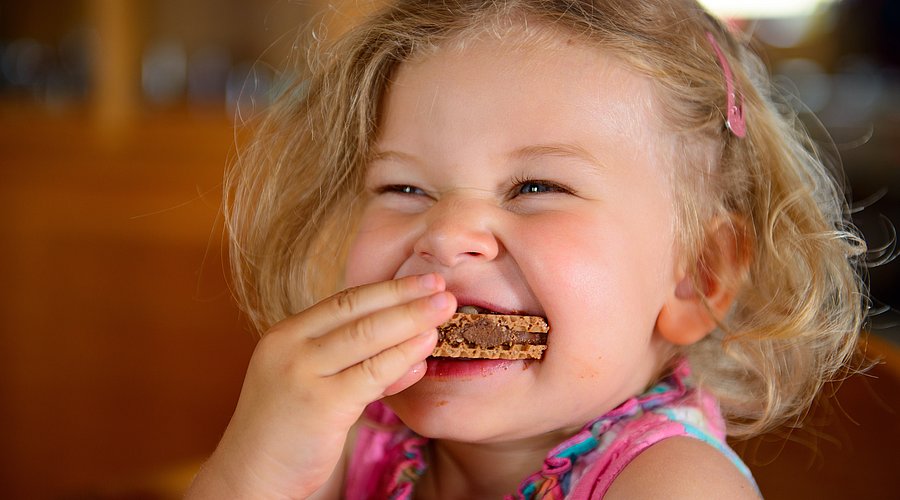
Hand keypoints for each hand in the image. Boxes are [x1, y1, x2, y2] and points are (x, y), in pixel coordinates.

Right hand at [187, 274, 455, 498]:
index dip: (387, 288)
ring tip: (445, 310)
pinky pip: (372, 374)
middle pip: (356, 311)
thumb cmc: (286, 431)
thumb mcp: (313, 383)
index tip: (422, 280)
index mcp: (285, 335)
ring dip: (410, 320)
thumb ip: (352, 362)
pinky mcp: (320, 405)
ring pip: (367, 336)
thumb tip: (410, 344)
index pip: (343, 301)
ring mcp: (302, 374)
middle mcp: (289, 347)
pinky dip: (402, 358)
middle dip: (404, 295)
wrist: (250, 476)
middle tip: (441, 285)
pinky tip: (424, 350)